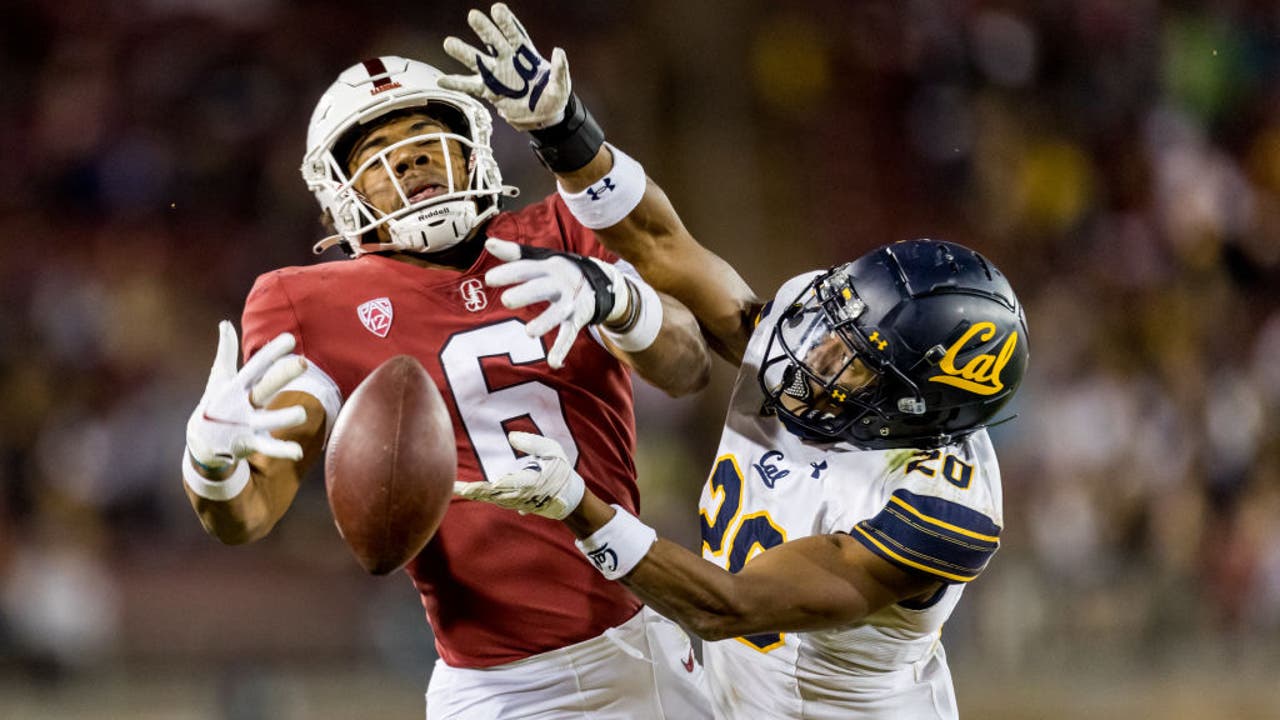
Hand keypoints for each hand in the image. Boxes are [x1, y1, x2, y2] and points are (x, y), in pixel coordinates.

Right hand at [186, 321, 308, 472]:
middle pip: (265, 387)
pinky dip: (282, 450)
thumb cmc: (215, 404)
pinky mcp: (249, 444)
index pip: (257, 365)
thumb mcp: (220, 378)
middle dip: (283, 375)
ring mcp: (245, 424)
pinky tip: (297, 452)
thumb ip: (226, 351)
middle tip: (303, 362)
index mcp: (237, 386)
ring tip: (302, 414)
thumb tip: (224, 323)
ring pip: (267, 420)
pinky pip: (267, 447)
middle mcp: (241, 404)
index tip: (290, 338)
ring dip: (283, 418)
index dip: (272, 352)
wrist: (201, 442)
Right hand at [440, 2, 571, 130]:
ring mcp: (496, 75)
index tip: (497, 9)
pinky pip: (470, 86)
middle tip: (474, 15)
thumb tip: (558, 52)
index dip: (506, 22)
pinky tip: (442, 81)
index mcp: (525, 54)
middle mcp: (507, 60)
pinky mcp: (490, 91)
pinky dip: (456, 84)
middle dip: (484, 29)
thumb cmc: (553, 97)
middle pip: (493, 41)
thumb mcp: (561, 85)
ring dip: (463, 52)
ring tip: (449, 43)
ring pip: (477, 60)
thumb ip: (560, 70)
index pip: (514, 34)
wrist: (543, 115)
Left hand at [453, 432, 584, 519]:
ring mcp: (516, 502)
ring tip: (457, 488)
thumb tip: (511, 436)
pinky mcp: (512, 502)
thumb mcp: (553, 452)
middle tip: (458, 488)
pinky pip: (493, 499)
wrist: (568, 498)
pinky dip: (479, 495)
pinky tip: (464, 490)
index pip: (511, 484)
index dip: (497, 485)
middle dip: (477, 491)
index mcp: (532, 483)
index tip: (484, 485)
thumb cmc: (561, 471)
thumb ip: (533, 443)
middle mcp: (521, 495)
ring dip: (474, 493)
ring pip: (491, 498)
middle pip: (495, 494)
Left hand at [484, 238, 625, 368]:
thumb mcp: (540, 259)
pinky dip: (562, 349)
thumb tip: (487, 241)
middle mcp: (559, 284)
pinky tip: (553, 363)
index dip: (509, 273)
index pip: (526, 268)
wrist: (600, 281)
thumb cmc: (559, 271)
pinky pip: (568, 335)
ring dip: (545, 322)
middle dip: (526, 294)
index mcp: (547, 267)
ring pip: (557, 314)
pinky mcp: (576, 320)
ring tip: (530, 333)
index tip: (489, 279)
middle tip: (506, 300)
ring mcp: (569, 303)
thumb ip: (514, 253)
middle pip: (541, 288)